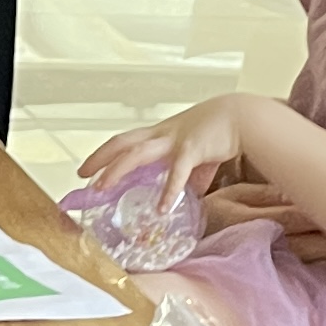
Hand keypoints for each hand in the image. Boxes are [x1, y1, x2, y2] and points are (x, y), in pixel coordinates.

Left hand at [84, 96, 250, 193]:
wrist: (243, 117)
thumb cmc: (221, 132)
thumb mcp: (199, 155)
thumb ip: (192, 173)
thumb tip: (191, 194)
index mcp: (161, 134)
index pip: (125, 142)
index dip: (104, 154)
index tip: (87, 168)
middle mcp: (162, 135)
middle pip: (122, 143)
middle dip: (99, 158)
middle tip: (81, 175)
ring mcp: (175, 140)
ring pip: (137, 154)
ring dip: (117, 170)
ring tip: (103, 187)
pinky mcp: (192, 149)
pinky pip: (176, 172)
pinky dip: (168, 190)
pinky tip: (161, 208)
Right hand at [197, 186, 325, 264]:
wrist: (180, 249)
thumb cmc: (208, 218)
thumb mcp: (232, 199)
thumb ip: (265, 195)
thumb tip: (296, 188)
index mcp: (250, 220)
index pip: (291, 216)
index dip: (321, 214)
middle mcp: (258, 242)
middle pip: (305, 242)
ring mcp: (263, 261)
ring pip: (306, 260)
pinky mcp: (266, 273)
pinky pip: (301, 272)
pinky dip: (325, 270)